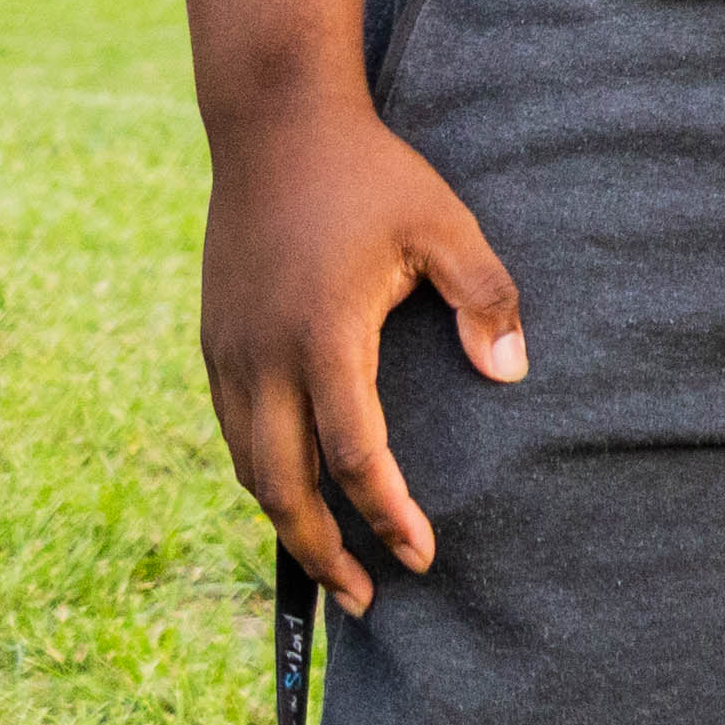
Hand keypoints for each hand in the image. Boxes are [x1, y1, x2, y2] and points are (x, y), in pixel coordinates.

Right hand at [198, 81, 524, 613]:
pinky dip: (263, 474)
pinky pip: (233, 432)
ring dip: (288, 520)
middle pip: (285, 488)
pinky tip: (295, 489)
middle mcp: (263, 361)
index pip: (357, 457)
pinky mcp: (213, 343)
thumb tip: (512, 374)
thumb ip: (484, 298)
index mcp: (324, 340)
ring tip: (331, 560)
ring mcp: (228, 355)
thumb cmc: (372, 175)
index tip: (423, 554)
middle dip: (324, 552)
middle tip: (368, 598)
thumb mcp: (444, 226)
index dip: (389, 515)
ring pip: (250, 467)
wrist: (274, 126)